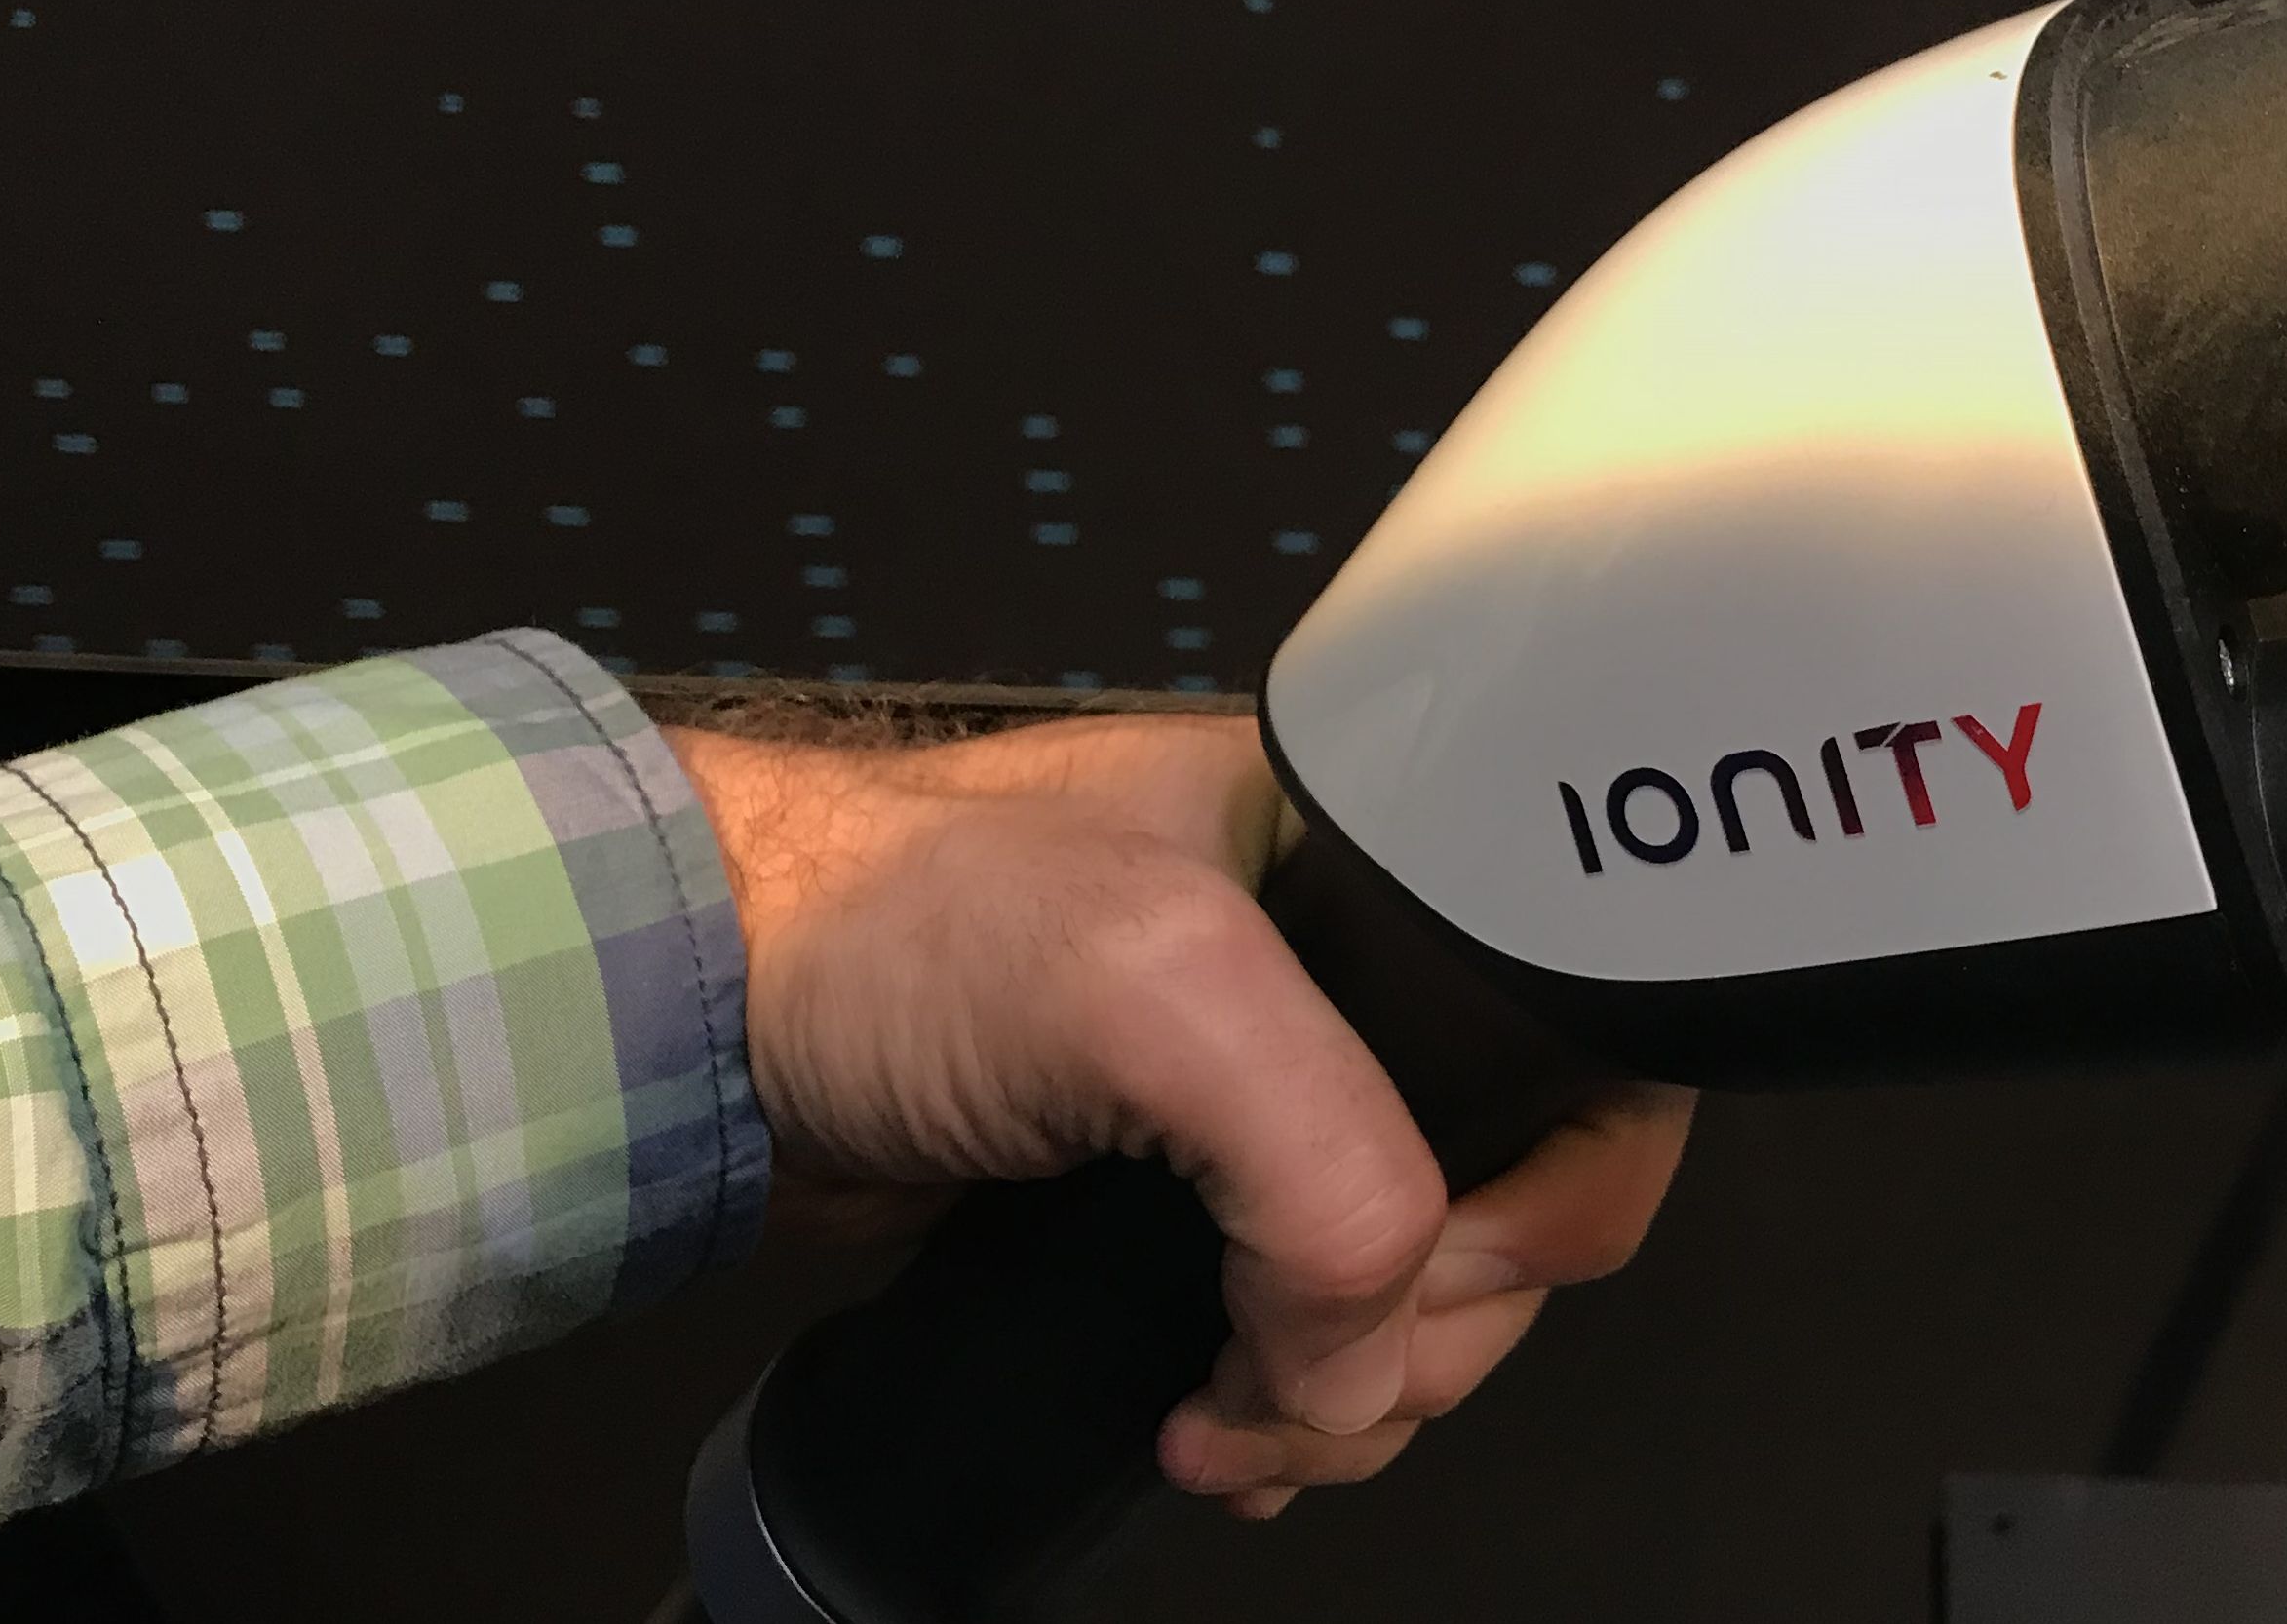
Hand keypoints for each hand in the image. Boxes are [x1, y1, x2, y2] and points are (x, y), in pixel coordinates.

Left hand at [665, 712, 1694, 1517]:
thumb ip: (1327, 1168)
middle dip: (1428, 1328)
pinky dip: (1295, 1399)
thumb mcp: (1160, 988)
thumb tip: (1368, 1359)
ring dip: (1353, 1391)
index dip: (1551, 1192)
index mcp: (1390, 859)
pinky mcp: (1190, 1192)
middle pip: (1515, 1197)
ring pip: (1416, 1287)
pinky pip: (1312, 1322)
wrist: (703, 1013)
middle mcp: (1353, 969)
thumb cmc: (890, 921)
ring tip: (1240, 1418)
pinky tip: (1233, 1426)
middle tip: (1316, 1373)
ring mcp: (1272, 1091)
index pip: (1583, 1045)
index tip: (1446, 1274)